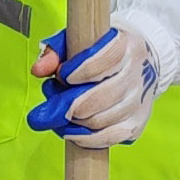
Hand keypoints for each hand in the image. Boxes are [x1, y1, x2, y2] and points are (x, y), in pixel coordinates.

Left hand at [25, 24, 161, 144]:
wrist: (138, 64)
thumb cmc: (101, 51)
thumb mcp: (78, 41)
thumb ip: (55, 51)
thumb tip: (39, 70)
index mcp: (128, 45)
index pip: (107, 59)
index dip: (80, 70)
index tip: (62, 75)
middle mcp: (140, 73)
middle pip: (102, 96)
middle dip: (69, 104)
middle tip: (51, 106)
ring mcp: (140, 101)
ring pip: (102, 120)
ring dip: (74, 121)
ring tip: (60, 114)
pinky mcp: (137, 124)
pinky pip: (109, 138)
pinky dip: (85, 139)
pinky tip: (71, 131)